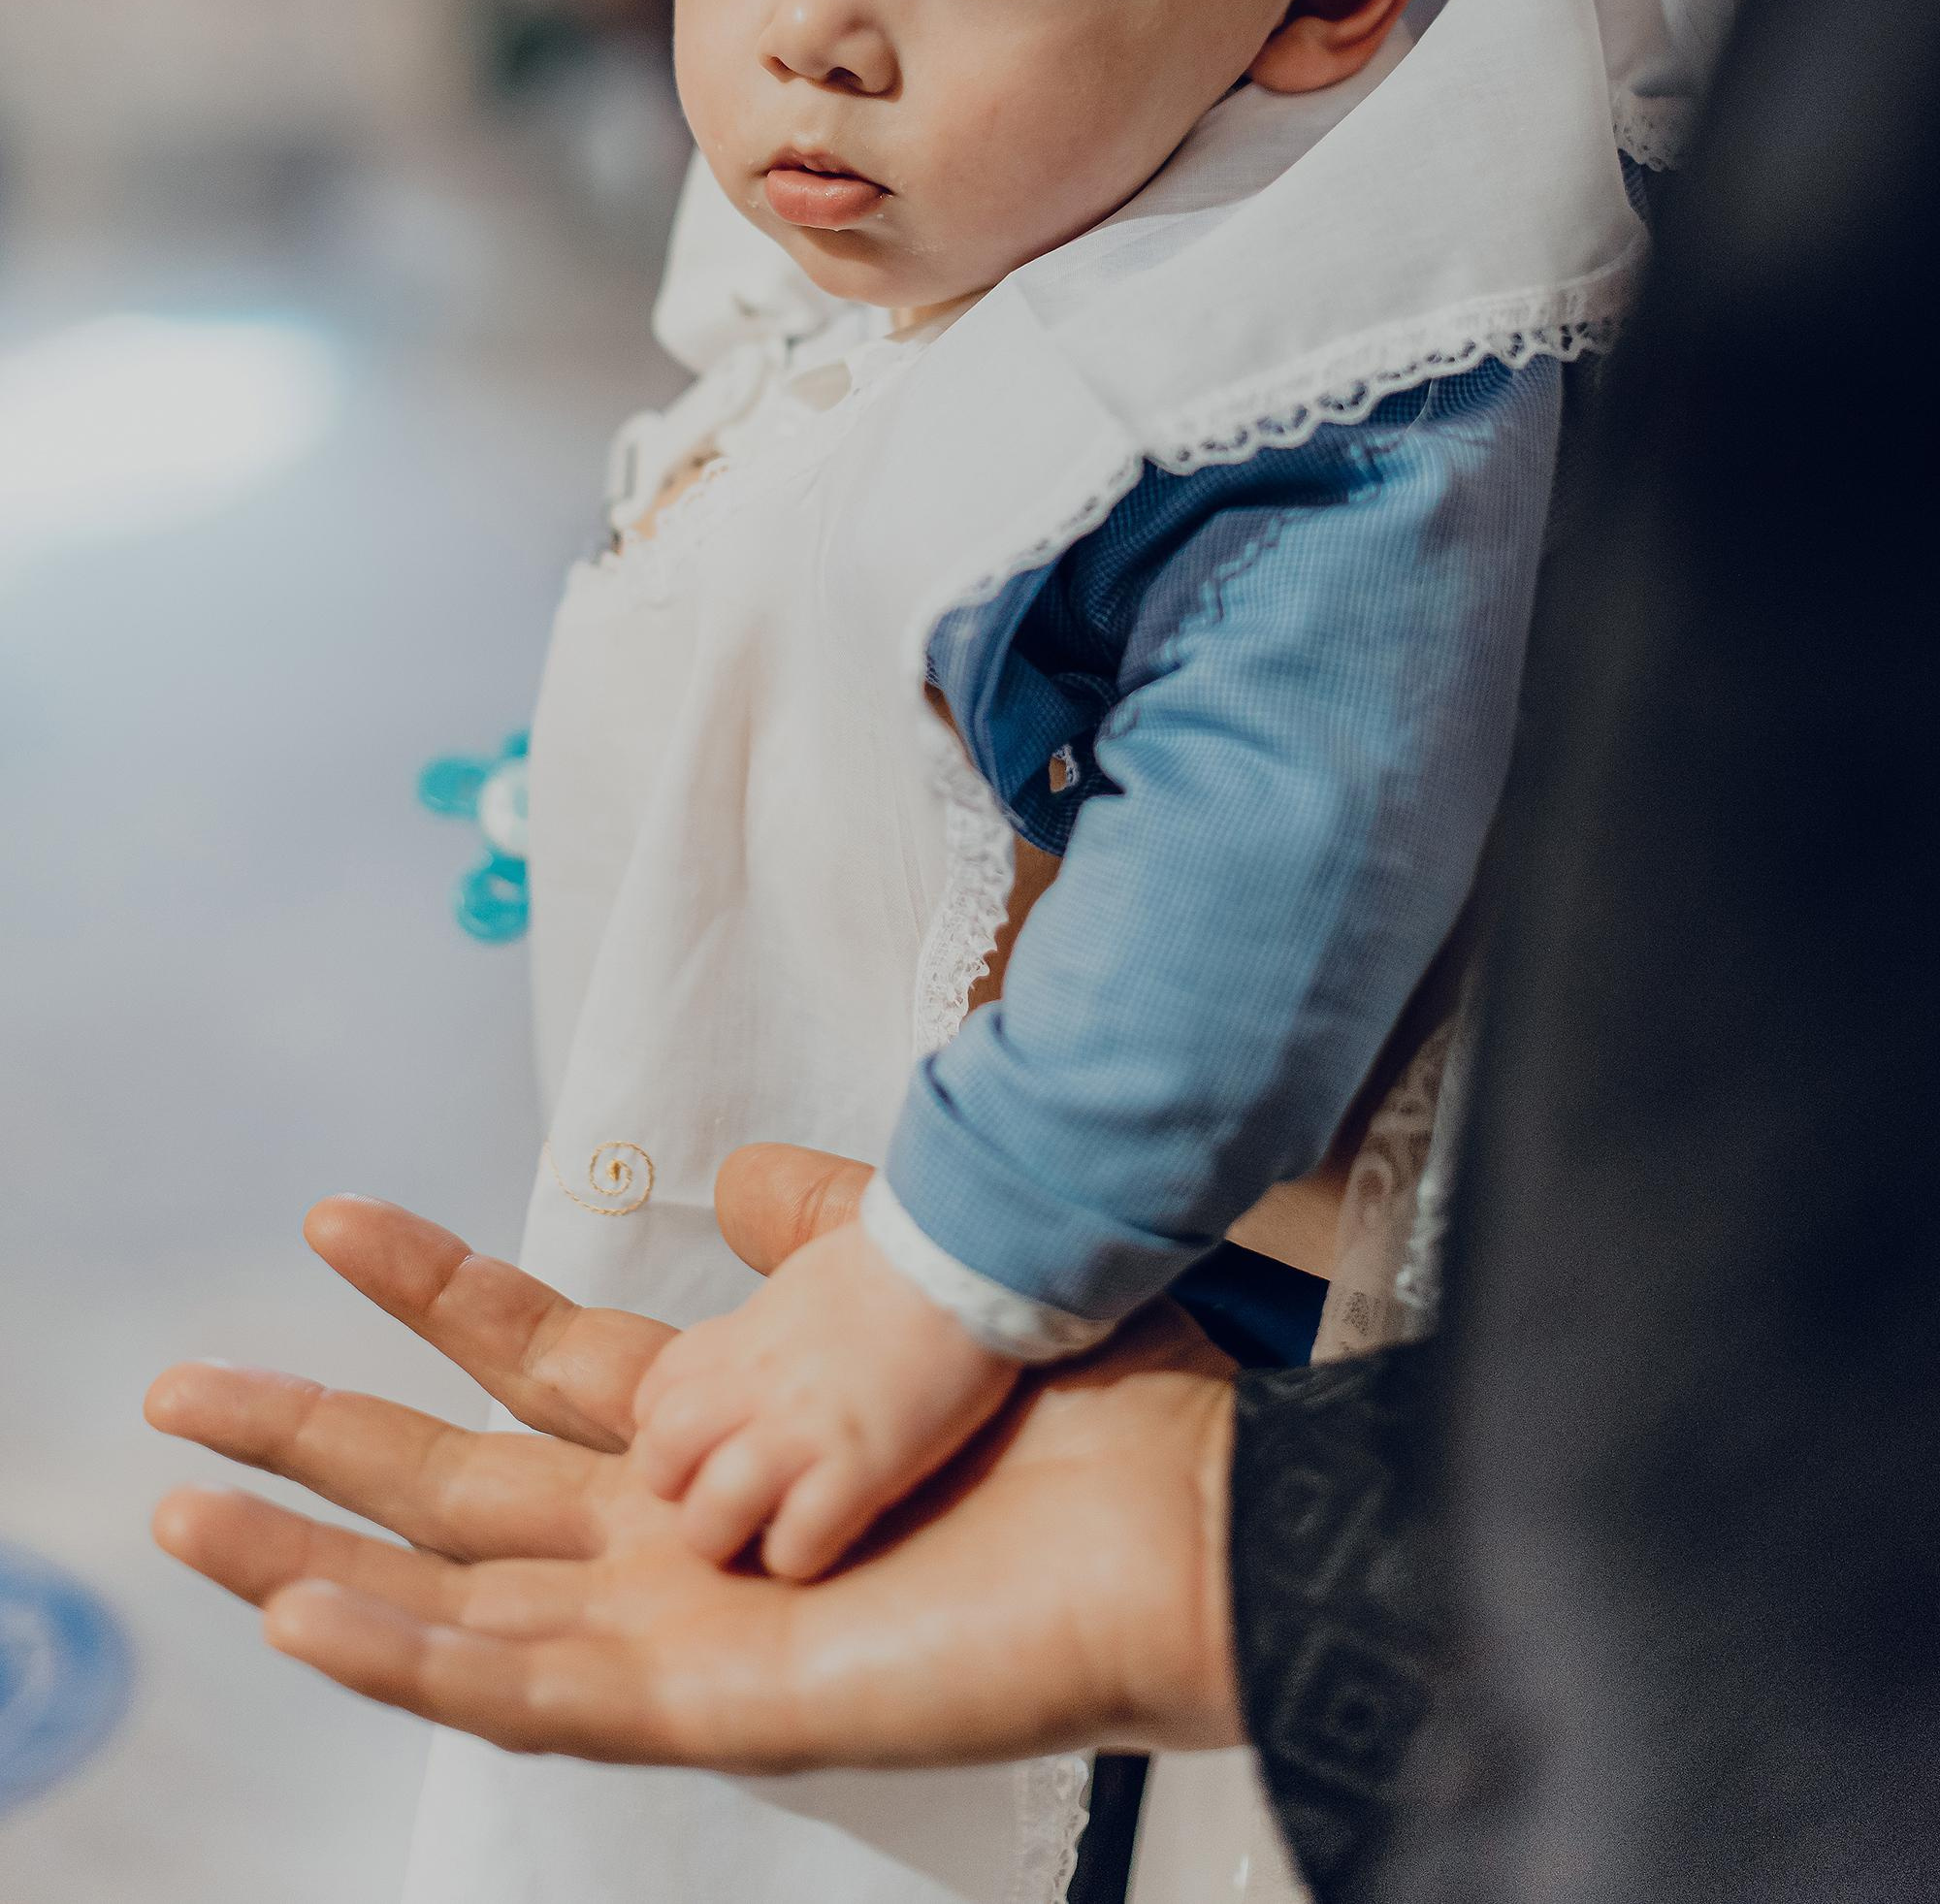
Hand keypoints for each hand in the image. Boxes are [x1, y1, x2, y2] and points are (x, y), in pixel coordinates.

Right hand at [145, 1149, 1241, 1766]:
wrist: (1192, 1514)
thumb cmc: (1082, 1418)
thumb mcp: (907, 1279)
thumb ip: (808, 1234)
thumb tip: (727, 1180)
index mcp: (724, 1440)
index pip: (539, 1364)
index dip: (435, 1294)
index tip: (336, 1216)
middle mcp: (681, 1542)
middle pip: (455, 1489)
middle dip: (316, 1432)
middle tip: (180, 1383)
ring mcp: (687, 1630)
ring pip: (456, 1602)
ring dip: (313, 1558)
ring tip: (188, 1508)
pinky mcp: (714, 1702)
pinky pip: (530, 1692)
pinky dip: (410, 1655)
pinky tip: (312, 1606)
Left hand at [632, 1217, 1018, 1578]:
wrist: (962, 1248)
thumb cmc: (899, 1261)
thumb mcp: (806, 1281)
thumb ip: (769, 1326)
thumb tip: (763, 1346)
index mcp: (745, 1335)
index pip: (656, 1395)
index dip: (671, 1430)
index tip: (709, 1443)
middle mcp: (758, 1382)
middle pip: (663, 1455)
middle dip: (680, 1488)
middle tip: (724, 1496)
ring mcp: (804, 1426)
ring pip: (710, 1510)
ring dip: (726, 1534)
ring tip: (761, 1534)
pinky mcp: (861, 1464)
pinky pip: (797, 1542)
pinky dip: (799, 1555)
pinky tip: (825, 1538)